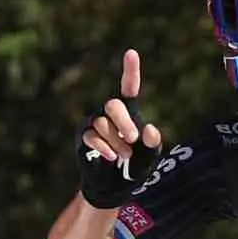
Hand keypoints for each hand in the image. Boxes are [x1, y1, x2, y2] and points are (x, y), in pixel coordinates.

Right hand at [76, 48, 163, 209]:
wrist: (115, 185)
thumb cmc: (135, 166)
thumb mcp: (149, 156)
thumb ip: (153, 143)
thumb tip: (149, 129)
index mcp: (129, 112)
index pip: (129, 88)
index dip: (130, 71)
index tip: (131, 53)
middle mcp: (110, 113)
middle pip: (113, 105)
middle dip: (123, 121)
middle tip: (133, 138)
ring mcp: (95, 123)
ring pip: (102, 124)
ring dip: (116, 142)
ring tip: (123, 155)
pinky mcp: (84, 136)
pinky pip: (92, 136)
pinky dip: (105, 148)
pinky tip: (112, 158)